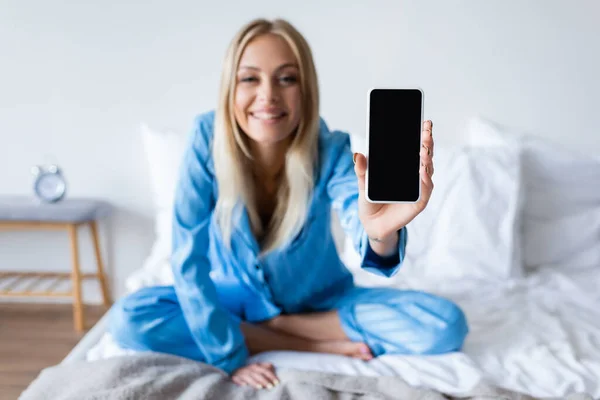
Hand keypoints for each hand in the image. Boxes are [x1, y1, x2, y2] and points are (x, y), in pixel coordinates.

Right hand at [231, 362, 279, 389]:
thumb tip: (275, 374)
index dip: (272, 375)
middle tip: (270, 387)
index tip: (277, 382)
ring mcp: (242, 372)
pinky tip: (244, 385)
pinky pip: (237, 379)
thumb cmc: (250, 372)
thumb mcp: (259, 369)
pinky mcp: (235, 377)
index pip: (266, 369)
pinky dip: (240, 381)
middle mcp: (250, 368)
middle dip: (264, 380)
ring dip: (254, 382)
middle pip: (258, 374)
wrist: (235, 371)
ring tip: (260, 387)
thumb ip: (267, 370)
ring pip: (249, 377)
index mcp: (257, 366)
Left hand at [354, 120, 434, 242]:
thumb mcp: (363, 183)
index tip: (424, 122)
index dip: (422, 135)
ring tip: (424, 151)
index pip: (416, 147)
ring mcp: (419, 188)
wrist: (372, 223)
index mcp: (405, 167)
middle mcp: (415, 175)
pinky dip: (425, 182)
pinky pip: (425, 190)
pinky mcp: (419, 202)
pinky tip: (423, 173)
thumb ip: (361, 170)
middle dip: (427, 143)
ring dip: (427, 160)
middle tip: (426, 131)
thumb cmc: (371, 200)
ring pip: (427, 170)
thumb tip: (358, 155)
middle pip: (425, 156)